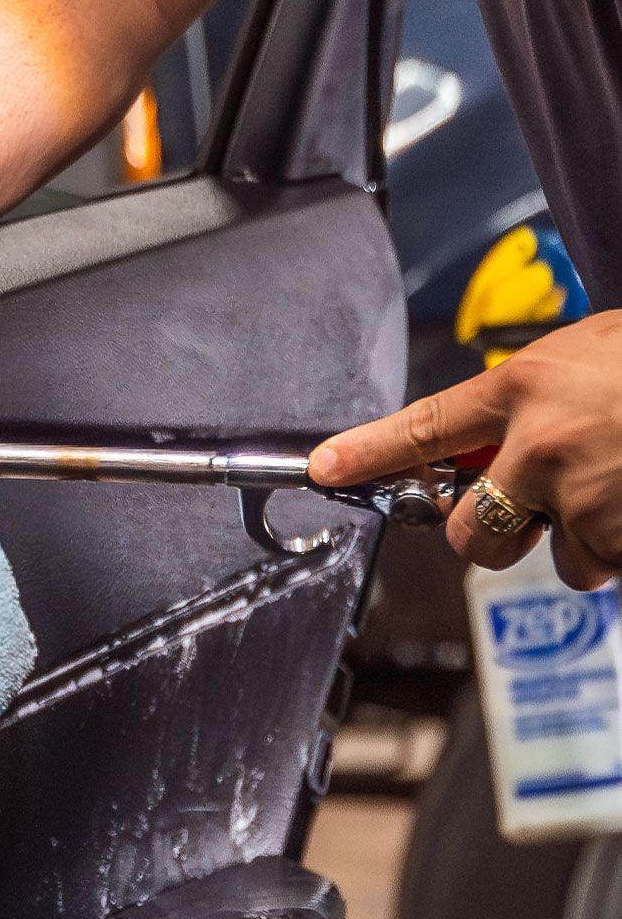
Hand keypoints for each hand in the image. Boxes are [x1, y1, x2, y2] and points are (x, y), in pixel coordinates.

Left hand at [309, 312, 621, 589]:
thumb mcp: (596, 354)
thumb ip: (540, 399)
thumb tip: (500, 442)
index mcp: (526, 386)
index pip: (426, 425)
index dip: (370, 450)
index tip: (326, 466)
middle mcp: (537, 446)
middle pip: (469, 535)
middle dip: (497, 535)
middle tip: (544, 507)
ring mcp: (577, 496)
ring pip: (553, 558)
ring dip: (587, 539)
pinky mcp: (613, 535)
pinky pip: (603, 563)